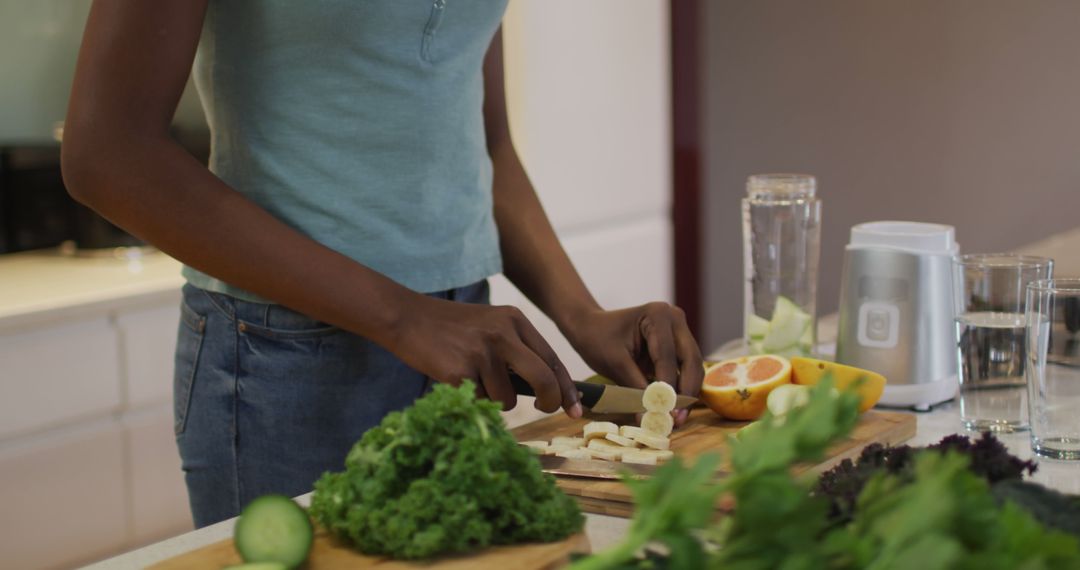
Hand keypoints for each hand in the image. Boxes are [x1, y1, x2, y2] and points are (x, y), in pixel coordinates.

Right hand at [388, 295, 582, 417]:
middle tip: (543, 409)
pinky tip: (455, 376)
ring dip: (494, 399)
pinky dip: (472, 397)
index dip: (567, 388)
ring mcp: (483, 352)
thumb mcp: (491, 326)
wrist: (407, 318)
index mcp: (515, 321)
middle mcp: (504, 334)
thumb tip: (547, 390)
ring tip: (473, 378)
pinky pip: (481, 401)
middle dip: (548, 402)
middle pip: (544, 380)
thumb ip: (517, 350)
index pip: (553, 359)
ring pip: (508, 399)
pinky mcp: (462, 371)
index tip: (577, 409)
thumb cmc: (451, 329)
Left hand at [563, 302, 703, 426]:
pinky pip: (686, 370)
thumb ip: (634, 389)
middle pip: (690, 360)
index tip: (664, 413)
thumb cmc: (598, 339)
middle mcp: (675, 319)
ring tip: (676, 420)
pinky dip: (681, 389)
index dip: (667, 387)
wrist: (591, 327)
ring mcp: (679, 331)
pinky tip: (674, 410)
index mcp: (657, 315)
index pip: (667, 357)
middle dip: (685, 392)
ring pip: (693, 367)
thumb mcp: (615, 364)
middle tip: (677, 419)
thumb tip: (649, 418)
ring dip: (687, 394)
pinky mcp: (678, 346)